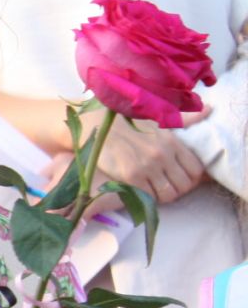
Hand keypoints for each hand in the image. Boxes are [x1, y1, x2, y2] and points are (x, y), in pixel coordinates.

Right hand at [91, 112, 208, 204]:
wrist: (99, 124)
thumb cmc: (128, 121)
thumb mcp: (159, 118)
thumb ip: (184, 119)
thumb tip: (208, 110)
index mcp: (173, 142)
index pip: (196, 170)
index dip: (192, 178)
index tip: (181, 178)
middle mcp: (163, 155)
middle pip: (184, 185)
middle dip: (179, 189)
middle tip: (168, 187)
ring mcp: (147, 167)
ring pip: (168, 194)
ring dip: (164, 196)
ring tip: (155, 190)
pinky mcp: (130, 176)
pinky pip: (147, 196)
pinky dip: (146, 197)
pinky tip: (141, 190)